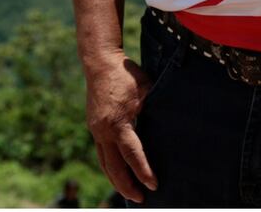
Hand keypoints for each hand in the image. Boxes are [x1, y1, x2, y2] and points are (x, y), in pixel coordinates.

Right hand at [83, 49, 157, 202]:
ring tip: (129, 192)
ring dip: (116, 179)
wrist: (100, 63)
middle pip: (114, 167)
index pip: (132, 154)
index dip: (143, 171)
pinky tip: (118, 172)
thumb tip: (167, 126)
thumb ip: (153, 110)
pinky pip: (101, 152)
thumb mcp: (146, 91)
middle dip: (126, 185)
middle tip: (140, 199)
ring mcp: (96, 129)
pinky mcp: (93, 126)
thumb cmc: (126, 75)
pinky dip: (110, 166)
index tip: (153, 185)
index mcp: (118, 122)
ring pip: (105, 163)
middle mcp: (103, 130)